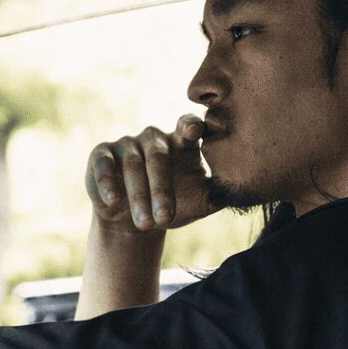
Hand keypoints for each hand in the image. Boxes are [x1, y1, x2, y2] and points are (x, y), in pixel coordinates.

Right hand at [85, 114, 224, 234]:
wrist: (134, 223)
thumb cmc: (172, 206)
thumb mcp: (200, 201)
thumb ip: (219, 190)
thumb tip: (245, 188)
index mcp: (181, 141)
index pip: (188, 124)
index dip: (191, 126)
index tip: (195, 133)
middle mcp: (154, 138)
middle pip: (158, 154)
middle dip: (161, 188)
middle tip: (165, 217)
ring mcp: (127, 144)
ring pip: (132, 164)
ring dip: (138, 195)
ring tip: (145, 223)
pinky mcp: (101, 155)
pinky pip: (103, 165)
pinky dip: (106, 182)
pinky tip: (113, 200)